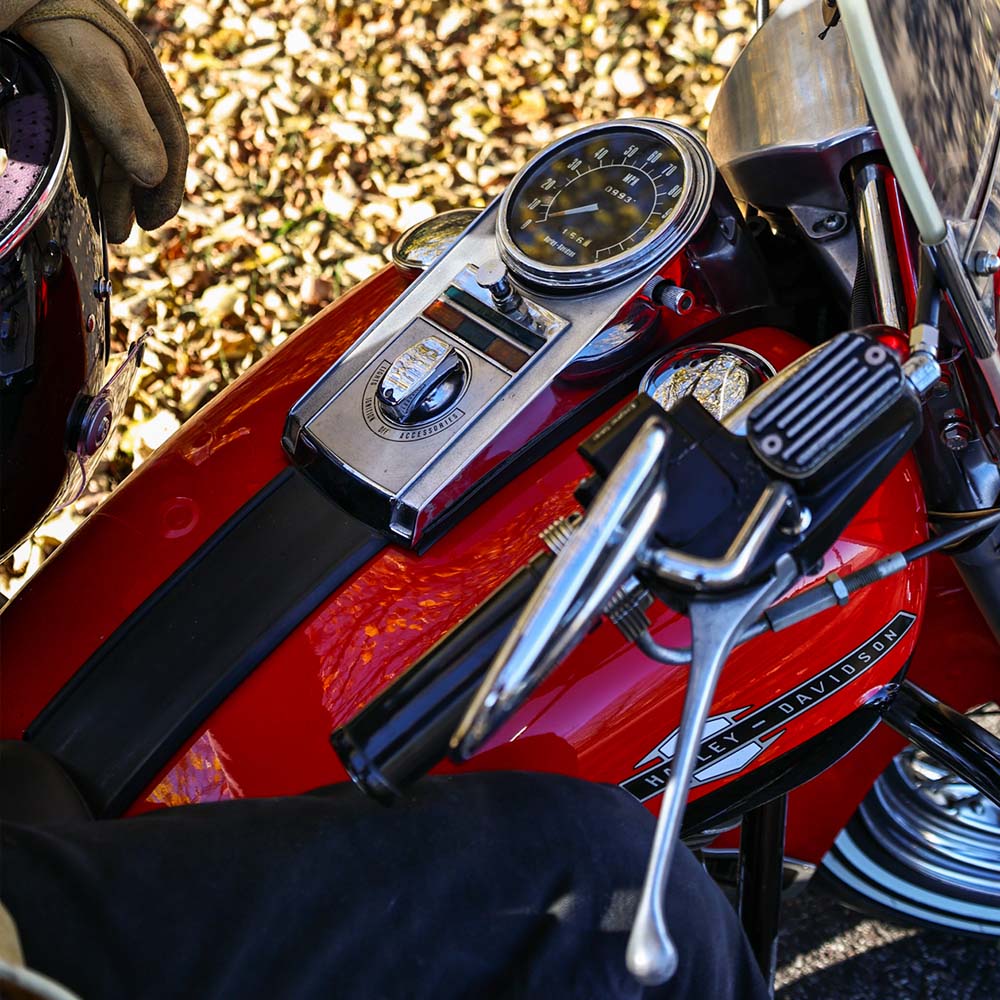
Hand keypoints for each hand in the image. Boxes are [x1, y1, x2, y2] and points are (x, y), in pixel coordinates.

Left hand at [0, 0, 188, 241]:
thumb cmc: (49, 15)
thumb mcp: (91, 70)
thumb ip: (125, 121)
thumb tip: (154, 177)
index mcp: (136, 69)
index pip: (168, 137)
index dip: (167, 184)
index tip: (153, 221)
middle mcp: (110, 78)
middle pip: (132, 148)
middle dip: (128, 195)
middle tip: (118, 233)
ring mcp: (71, 82)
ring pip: (95, 147)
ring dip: (99, 188)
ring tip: (96, 224)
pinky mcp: (37, 86)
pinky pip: (58, 134)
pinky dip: (64, 166)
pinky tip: (61, 188)